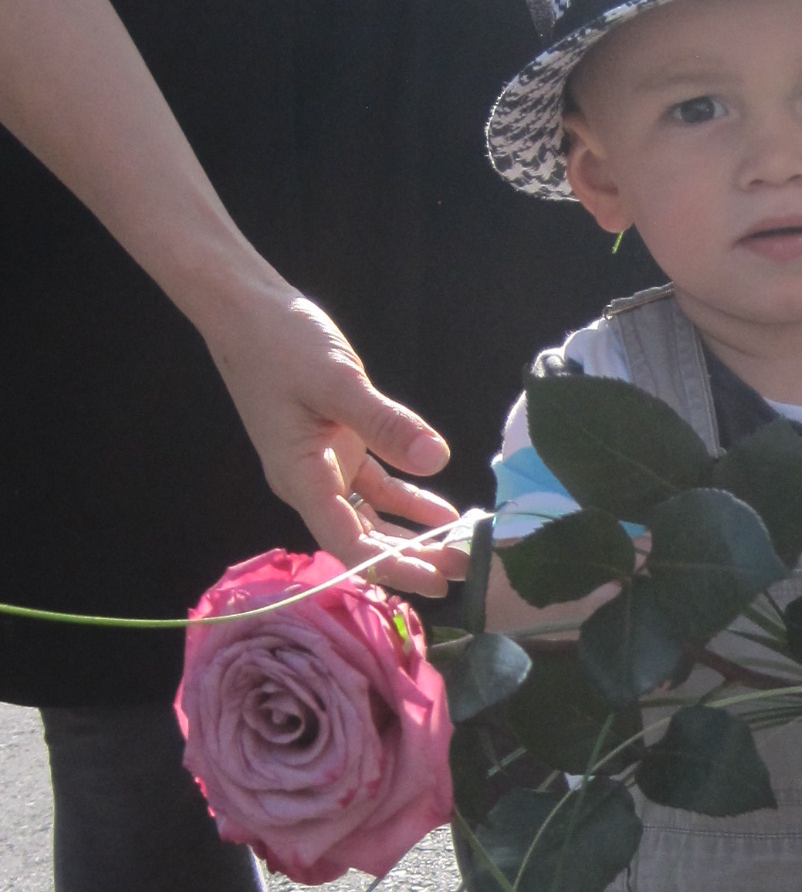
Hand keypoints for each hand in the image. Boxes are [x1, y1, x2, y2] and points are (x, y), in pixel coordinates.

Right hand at [201, 291, 463, 596]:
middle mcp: (310, 481)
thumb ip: (385, 422)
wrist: (246, 308)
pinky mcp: (337, 445)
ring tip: (459, 552)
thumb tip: (436, 458)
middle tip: (465, 571)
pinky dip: (407, 500)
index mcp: (300, 477)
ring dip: (411, 536)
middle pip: (363, 537)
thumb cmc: (279, 342)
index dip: (392, 567)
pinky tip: (443, 512)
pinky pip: (376, 486)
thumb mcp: (336, 381)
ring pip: (371, 516)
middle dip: (411, 558)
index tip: (435, 582)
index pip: (348, 540)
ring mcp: (324, 465)